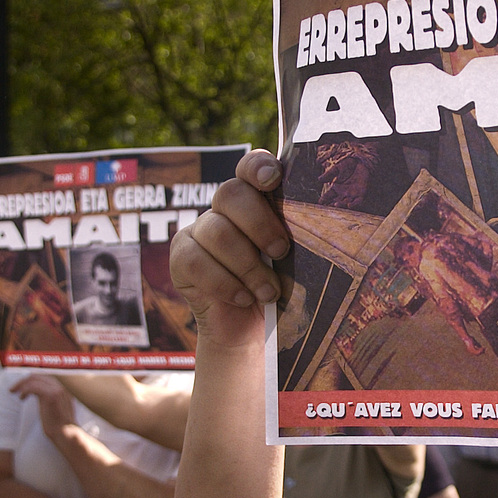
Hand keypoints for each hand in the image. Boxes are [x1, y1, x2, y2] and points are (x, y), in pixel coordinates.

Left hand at [11, 374, 79, 442]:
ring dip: (21, 385)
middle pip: (38, 376)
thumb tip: (38, 396)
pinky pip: (33, 387)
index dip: (30, 380)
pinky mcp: (51, 395)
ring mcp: (57, 390)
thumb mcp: (55, 408)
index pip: (43, 377)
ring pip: (34, 379)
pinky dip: (25, 391)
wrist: (66, 434)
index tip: (20, 387)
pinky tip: (21, 398)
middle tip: (13, 389)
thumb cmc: (58, 426)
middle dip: (23, 381)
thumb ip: (49, 399)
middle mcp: (60, 387)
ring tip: (14, 392)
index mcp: (62, 389)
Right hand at [169, 149, 289, 348]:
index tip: (273, 179)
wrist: (249, 331)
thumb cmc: (277, 289)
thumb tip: (317, 227)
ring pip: (217, 231)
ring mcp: (198, 231)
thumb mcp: (292, 262)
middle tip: (281, 252)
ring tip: (268, 292)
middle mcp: (223, 209)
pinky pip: (196, 262)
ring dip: (248, 265)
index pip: (249, 168)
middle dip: (260, 225)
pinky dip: (225, 283)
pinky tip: (242, 298)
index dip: (258, 166)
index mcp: (254, 201)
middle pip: (230, 194)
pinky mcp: (180, 258)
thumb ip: (294, 238)